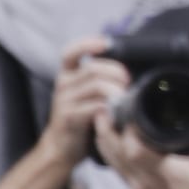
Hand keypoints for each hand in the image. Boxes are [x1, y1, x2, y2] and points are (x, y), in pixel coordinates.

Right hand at [44, 37, 128, 166]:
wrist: (61, 146)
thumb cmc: (79, 117)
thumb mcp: (83, 93)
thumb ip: (97, 80)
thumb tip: (125, 70)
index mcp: (66, 74)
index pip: (71, 51)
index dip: (88, 44)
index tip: (107, 42)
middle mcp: (63, 84)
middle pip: (93, 68)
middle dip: (115, 71)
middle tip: (128, 81)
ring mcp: (65, 101)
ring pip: (97, 86)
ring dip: (116, 90)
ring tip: (125, 97)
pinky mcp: (70, 117)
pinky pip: (95, 106)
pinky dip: (110, 107)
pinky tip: (115, 112)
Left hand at [95, 103, 188, 188]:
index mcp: (161, 171)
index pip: (134, 148)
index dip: (127, 130)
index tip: (128, 111)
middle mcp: (144, 179)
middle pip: (115, 154)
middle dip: (105, 131)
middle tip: (102, 112)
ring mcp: (136, 188)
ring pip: (112, 162)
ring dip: (103, 142)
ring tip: (100, 123)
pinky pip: (116, 171)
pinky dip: (110, 156)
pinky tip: (108, 145)